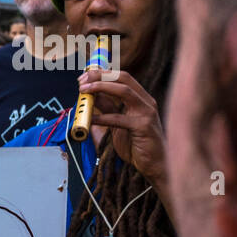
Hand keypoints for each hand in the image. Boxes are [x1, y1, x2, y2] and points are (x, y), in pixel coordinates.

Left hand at [79, 66, 167, 189]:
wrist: (154, 164)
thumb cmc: (135, 143)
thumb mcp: (117, 122)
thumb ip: (107, 108)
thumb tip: (91, 95)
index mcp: (140, 98)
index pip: (121, 77)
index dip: (102, 73)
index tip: (84, 76)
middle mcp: (146, 101)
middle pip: (123, 79)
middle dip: (100, 76)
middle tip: (81, 80)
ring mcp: (147, 113)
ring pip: (124, 92)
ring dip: (101, 88)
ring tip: (83, 91)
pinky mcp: (143, 127)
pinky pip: (119, 119)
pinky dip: (102, 117)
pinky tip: (90, 119)